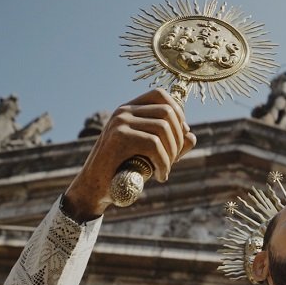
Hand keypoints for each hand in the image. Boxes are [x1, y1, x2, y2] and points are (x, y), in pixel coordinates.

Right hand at [64, 89, 196, 219]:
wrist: (94, 189)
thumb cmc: (123, 172)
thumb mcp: (151, 156)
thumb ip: (172, 145)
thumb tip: (192, 136)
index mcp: (129, 110)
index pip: (160, 95)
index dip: (178, 113)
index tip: (180, 136)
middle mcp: (123, 111)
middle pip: (167, 112)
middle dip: (178, 139)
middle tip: (173, 161)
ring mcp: (120, 122)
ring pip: (163, 128)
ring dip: (172, 153)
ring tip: (165, 170)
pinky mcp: (119, 137)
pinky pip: (154, 144)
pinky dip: (164, 163)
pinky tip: (160, 176)